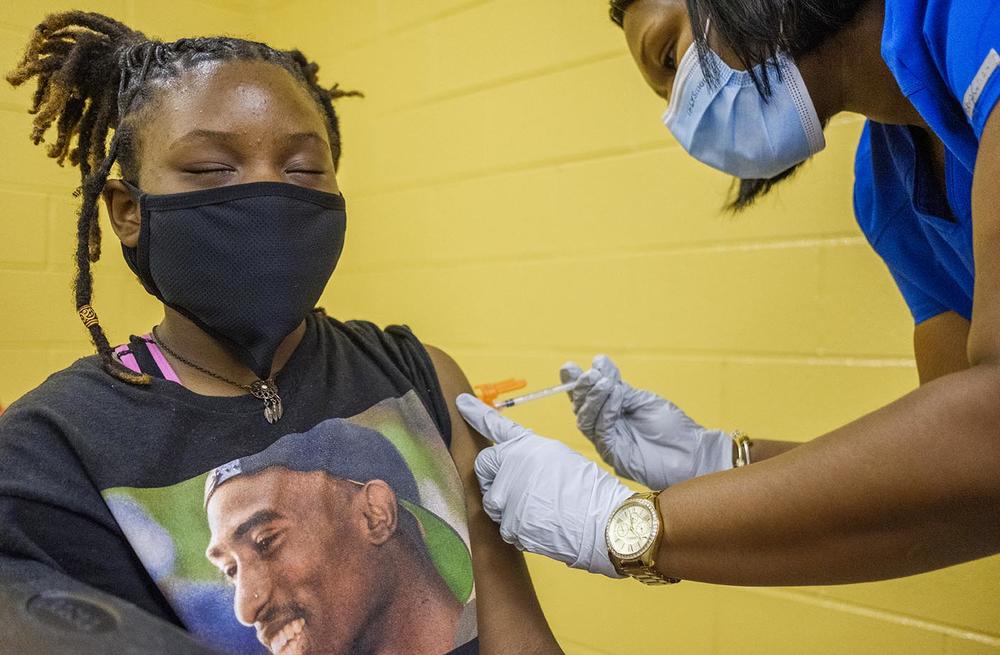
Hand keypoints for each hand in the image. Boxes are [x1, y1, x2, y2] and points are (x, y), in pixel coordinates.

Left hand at [456, 394, 633, 577]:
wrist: (604, 522)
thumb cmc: (589, 490)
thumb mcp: (560, 457)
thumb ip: (530, 457)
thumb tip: (514, 467)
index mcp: (526, 446)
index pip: (495, 425)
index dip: (476, 413)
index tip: (461, 403)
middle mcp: (511, 467)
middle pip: (484, 468)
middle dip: (493, 477)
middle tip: (518, 488)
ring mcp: (507, 498)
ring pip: (493, 502)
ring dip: (508, 507)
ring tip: (540, 510)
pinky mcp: (510, 526)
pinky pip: (506, 527)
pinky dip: (521, 530)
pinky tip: (544, 527)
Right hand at [561, 355, 731, 488]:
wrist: (693, 452)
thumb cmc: (672, 427)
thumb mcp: (643, 399)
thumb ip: (619, 387)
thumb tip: (598, 363)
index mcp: (611, 413)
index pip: (586, 397)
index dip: (575, 383)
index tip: (568, 367)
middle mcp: (605, 428)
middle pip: (581, 409)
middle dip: (582, 389)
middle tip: (590, 373)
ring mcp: (608, 443)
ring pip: (587, 420)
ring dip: (593, 399)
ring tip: (603, 383)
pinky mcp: (614, 455)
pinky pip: (602, 432)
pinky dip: (606, 411)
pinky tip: (616, 397)